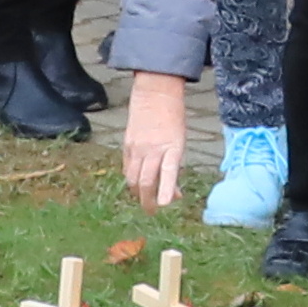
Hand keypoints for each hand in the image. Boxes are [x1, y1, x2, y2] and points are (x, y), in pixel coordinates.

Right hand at [119, 72, 189, 206]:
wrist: (155, 94)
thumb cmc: (173, 118)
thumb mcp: (180, 141)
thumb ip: (174, 165)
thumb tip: (174, 192)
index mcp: (172, 146)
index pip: (168, 173)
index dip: (166, 190)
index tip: (164, 205)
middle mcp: (153, 148)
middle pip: (146, 181)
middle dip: (148, 201)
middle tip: (153, 212)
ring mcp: (137, 147)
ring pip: (133, 178)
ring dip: (138, 193)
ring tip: (144, 200)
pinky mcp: (127, 145)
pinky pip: (127, 168)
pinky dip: (132, 179)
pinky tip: (137, 184)